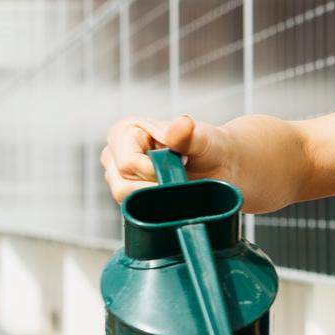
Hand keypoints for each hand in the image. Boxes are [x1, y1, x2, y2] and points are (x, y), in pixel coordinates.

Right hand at [99, 115, 234, 202]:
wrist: (219, 166)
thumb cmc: (208, 146)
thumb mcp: (202, 138)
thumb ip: (188, 133)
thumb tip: (182, 123)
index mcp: (126, 131)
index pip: (127, 163)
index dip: (153, 172)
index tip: (179, 166)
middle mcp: (115, 153)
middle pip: (122, 186)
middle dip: (155, 187)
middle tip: (180, 176)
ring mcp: (117, 177)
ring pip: (127, 201)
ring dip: (156, 197)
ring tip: (176, 183)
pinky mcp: (126, 196)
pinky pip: (134, 211)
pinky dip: (155, 207)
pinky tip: (171, 196)